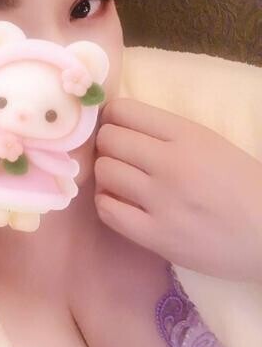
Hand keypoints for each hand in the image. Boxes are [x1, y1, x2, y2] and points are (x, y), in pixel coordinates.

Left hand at [93, 98, 261, 282]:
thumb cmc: (242, 187)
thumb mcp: (211, 144)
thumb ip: (167, 134)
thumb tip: (116, 124)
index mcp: (188, 135)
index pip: (124, 110)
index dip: (112, 117)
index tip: (116, 127)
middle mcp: (171, 163)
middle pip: (108, 140)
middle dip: (107, 145)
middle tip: (119, 157)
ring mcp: (161, 201)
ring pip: (104, 172)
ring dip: (107, 174)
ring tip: (120, 181)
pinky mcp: (155, 236)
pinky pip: (107, 210)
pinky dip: (107, 203)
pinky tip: (120, 203)